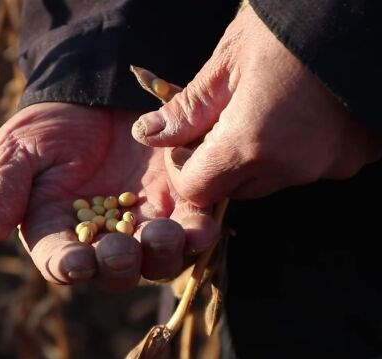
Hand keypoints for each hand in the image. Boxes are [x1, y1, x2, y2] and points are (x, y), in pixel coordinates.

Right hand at [0, 103, 217, 290]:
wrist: (95, 92)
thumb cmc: (49, 126)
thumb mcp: (15, 150)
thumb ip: (2, 188)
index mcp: (59, 233)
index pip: (62, 262)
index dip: (69, 267)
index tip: (77, 262)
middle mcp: (103, 239)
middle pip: (114, 272)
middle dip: (119, 265)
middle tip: (122, 249)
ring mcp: (143, 224)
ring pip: (157, 261)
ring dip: (162, 255)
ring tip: (163, 235)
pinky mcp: (178, 204)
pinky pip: (192, 230)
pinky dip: (198, 235)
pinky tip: (200, 229)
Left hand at [132, 5, 381, 207]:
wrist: (363, 10)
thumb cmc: (287, 28)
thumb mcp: (227, 63)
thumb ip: (186, 109)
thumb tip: (148, 134)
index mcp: (253, 144)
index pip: (197, 190)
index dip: (182, 169)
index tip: (185, 140)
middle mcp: (293, 167)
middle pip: (233, 189)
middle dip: (216, 163)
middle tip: (219, 119)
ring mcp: (329, 165)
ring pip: (270, 180)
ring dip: (254, 158)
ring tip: (259, 109)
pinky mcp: (354, 156)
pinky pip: (307, 167)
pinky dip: (292, 150)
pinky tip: (295, 113)